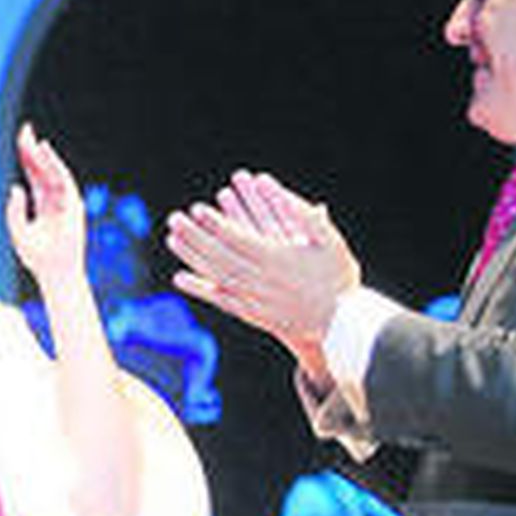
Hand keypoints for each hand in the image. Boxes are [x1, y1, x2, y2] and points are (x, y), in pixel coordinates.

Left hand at [5, 123, 85, 290]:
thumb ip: (14, 210)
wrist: (55, 273)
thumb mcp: (18, 231)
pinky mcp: (73, 206)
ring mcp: (64, 201)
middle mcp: (53, 197)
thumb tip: (16, 186)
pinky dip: (55, 167)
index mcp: (40, 201)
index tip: (22, 137)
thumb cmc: (36, 256)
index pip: (32, 172)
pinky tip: (46, 155)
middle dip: (33, 149)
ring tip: (34, 141)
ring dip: (44, 156)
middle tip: (25, 129)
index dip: (27, 154)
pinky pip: (63, 181)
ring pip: (53, 172)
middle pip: (42, 167)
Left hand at [166, 171, 360, 350]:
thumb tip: (276, 189)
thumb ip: (304, 214)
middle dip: (194, 236)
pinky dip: (198, 288)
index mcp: (277, 260)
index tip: (198, 209)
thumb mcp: (329, 240)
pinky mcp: (252, 314)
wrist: (344, 325)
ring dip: (191, 256)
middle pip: (218, 255)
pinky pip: (219, 299)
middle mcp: (260, 280)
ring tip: (172, 239)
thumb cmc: (338, 278)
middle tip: (174, 218)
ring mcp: (253, 298)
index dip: (215, 223)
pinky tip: (179, 277)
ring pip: (214, 275)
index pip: (237, 238)